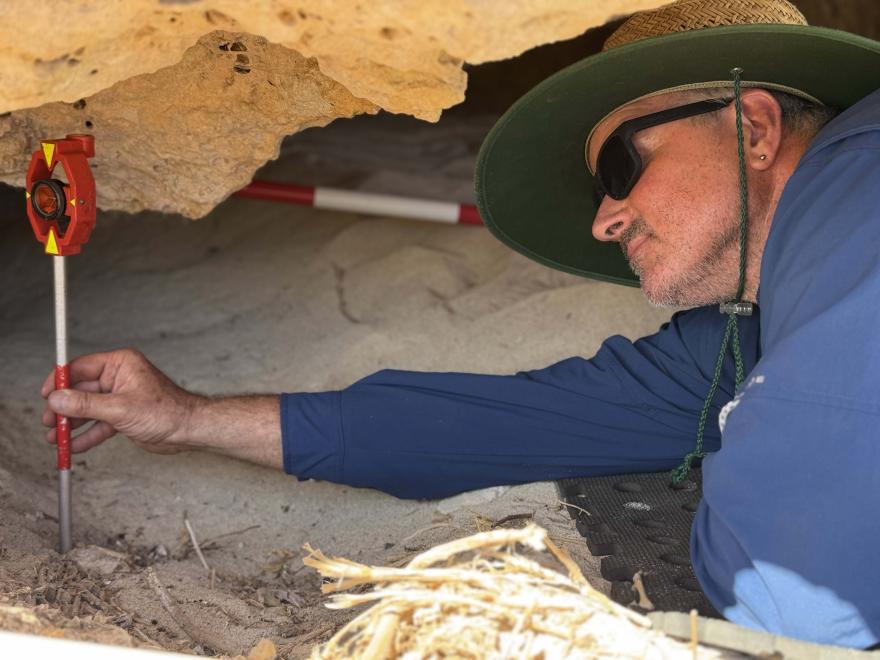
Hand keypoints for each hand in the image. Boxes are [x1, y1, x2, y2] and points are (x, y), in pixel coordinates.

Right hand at [41, 349, 200, 454]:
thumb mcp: (119, 408)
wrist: (188, 430)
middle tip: (48, 422)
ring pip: (88, 409)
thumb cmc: (166, 411)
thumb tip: (57, 399)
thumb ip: (85, 404)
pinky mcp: (124, 415)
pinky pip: (99, 424)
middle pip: (81, 390)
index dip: (60, 380)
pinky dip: (87, 435)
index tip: (45, 394)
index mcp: (121, 364)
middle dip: (63, 408)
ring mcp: (121, 397)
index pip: (81, 367)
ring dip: (71, 424)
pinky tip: (73, 446)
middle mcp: (119, 378)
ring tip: (55, 438)